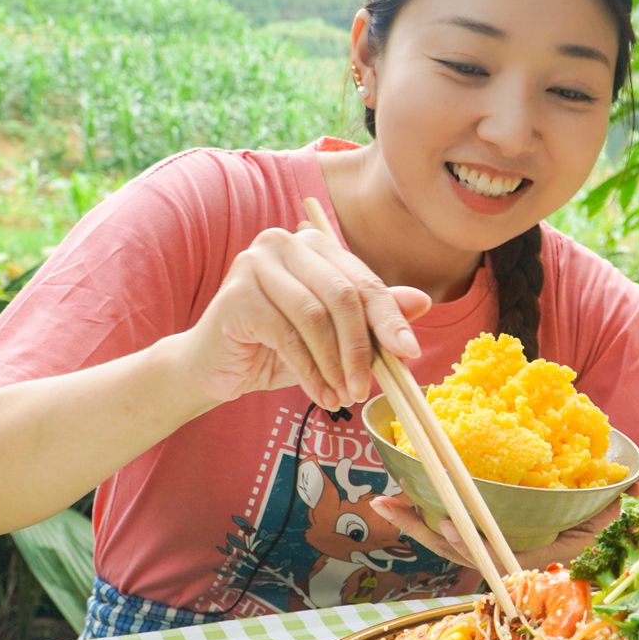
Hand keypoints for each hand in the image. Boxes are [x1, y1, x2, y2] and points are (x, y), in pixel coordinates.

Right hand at [176, 224, 429, 410]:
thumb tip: (423, 302)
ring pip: (316, 318)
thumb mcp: (334, 335)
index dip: (389, 320)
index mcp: (314, 244)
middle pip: (343, 295)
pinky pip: (288, 336)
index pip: (363, 281)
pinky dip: (309, 371)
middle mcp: (284, 243)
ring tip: (342, 396)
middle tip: (367, 387)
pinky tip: (320, 394)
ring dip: (335, 364)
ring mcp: (256, 264)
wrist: (215, 367)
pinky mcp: (237, 294)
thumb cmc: (278, 347)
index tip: (410, 354)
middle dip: (361, 348)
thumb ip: (372, 316)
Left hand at [370, 482, 638, 572]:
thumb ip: (620, 509)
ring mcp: (492, 550)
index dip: (466, 543)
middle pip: (455, 548)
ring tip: (385, 501)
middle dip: (421, 528)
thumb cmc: (605, 538)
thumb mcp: (613, 525)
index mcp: (530, 560)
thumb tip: (638, 490)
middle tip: (389, 504)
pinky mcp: (484, 538)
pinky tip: (403, 498)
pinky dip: (426, 518)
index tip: (446, 524)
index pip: (492, 555)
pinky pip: (451, 531)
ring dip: (415, 523)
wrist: (603, 551)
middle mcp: (506, 560)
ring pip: (446, 542)